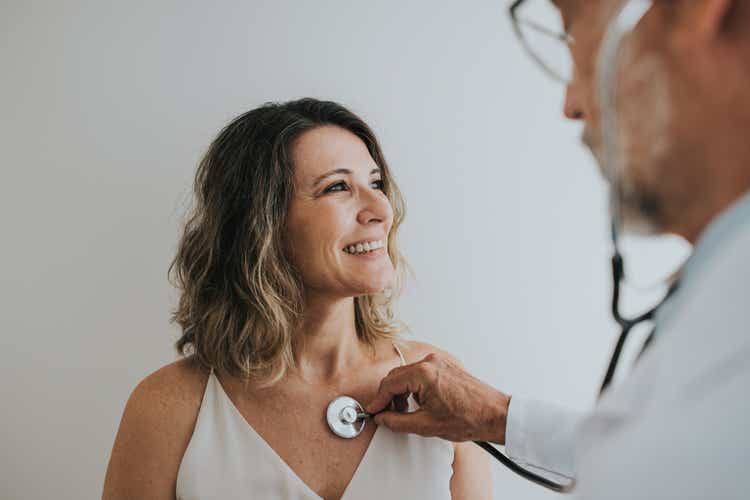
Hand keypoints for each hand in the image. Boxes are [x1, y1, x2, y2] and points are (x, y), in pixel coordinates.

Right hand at [366, 352, 510, 443]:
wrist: (495, 415)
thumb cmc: (468, 419)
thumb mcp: (426, 425)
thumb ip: (397, 421)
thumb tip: (382, 418)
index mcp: (424, 373)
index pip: (389, 384)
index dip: (378, 400)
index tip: (373, 411)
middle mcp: (431, 362)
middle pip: (396, 376)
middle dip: (389, 396)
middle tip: (385, 414)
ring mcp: (439, 362)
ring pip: (408, 374)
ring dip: (401, 392)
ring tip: (404, 412)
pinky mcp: (446, 366)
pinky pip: (421, 373)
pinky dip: (414, 387)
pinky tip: (418, 404)